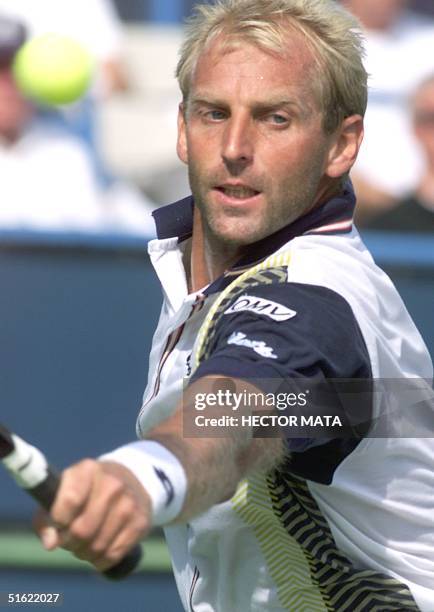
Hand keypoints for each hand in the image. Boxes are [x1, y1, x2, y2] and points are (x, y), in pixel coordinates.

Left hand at [33, 459, 151, 571]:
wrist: (129, 482)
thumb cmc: (85, 492)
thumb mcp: (62, 493)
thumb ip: (46, 519)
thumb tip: (50, 544)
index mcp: (88, 469)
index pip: (70, 501)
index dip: (59, 521)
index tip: (58, 524)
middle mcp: (112, 483)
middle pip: (82, 530)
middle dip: (70, 543)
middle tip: (70, 540)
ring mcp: (129, 503)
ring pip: (97, 546)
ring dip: (85, 553)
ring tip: (84, 545)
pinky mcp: (140, 522)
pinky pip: (113, 555)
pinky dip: (101, 560)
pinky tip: (99, 550)